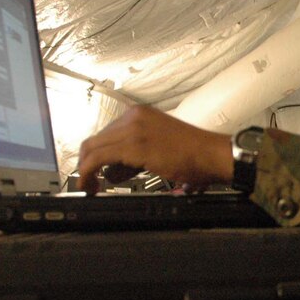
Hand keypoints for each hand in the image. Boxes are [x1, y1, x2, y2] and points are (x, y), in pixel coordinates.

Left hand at [77, 105, 233, 193]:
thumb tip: (115, 171)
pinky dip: (87, 172)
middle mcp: (133, 116)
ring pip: (92, 148)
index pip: (106, 133)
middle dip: (89, 162)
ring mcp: (132, 129)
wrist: (212, 155)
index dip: (96, 154)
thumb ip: (134, 156)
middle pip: (96, 139)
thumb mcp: (158, 148)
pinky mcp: (133, 145)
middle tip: (90, 181)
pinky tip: (91, 184)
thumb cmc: (195, 154)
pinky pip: (97, 158)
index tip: (96, 171)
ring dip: (86, 169)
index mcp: (140, 114)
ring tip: (91, 186)